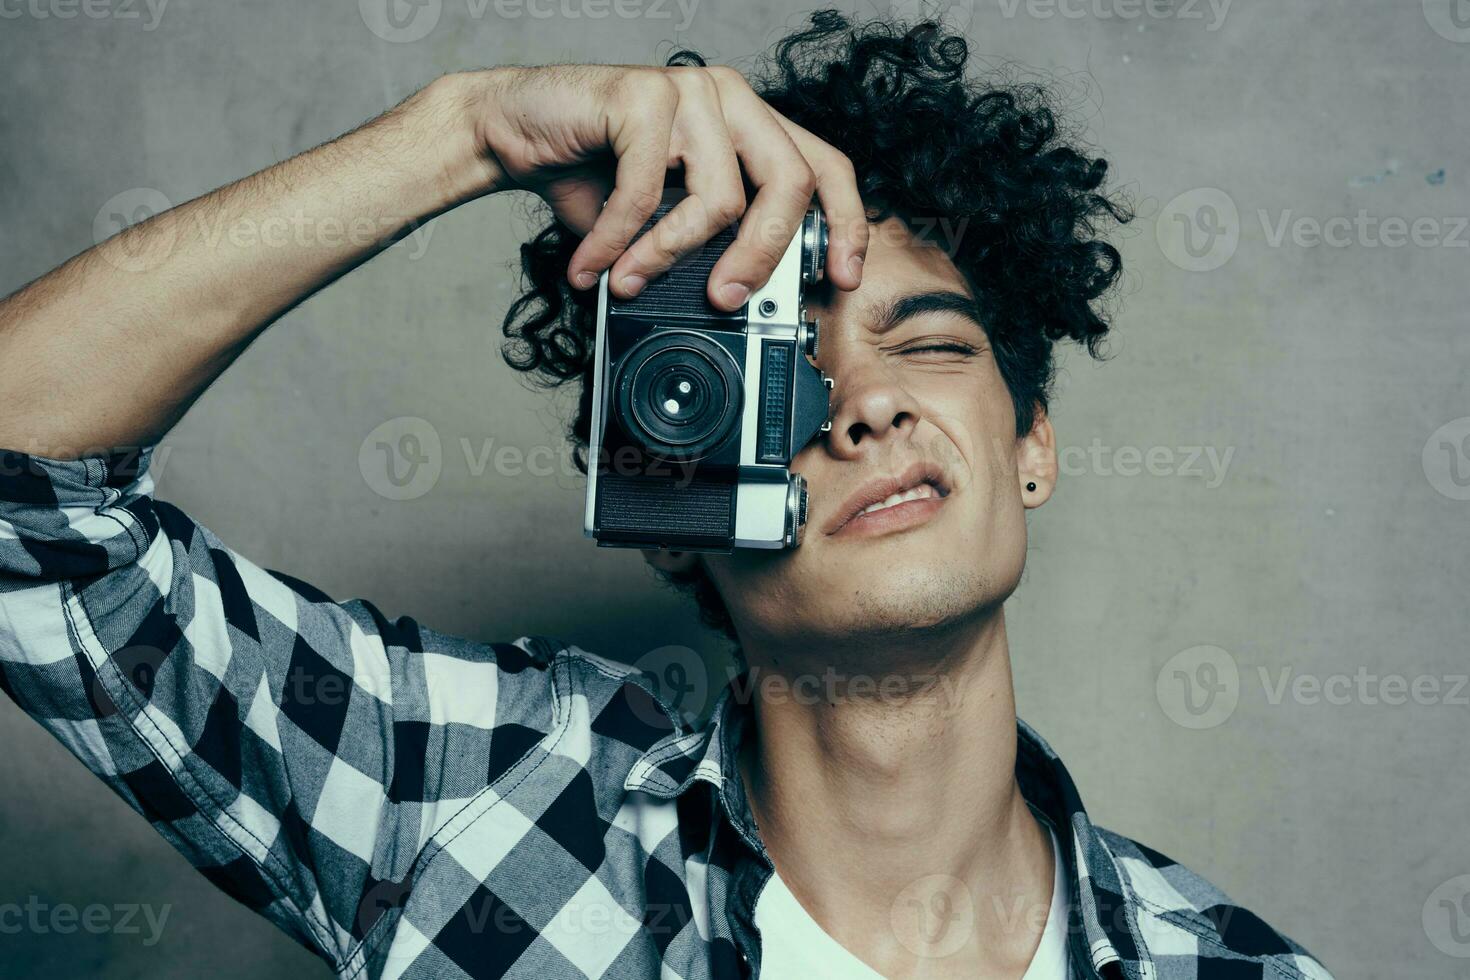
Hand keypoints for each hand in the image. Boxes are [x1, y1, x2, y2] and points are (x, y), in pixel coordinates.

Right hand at [455, 64, 867, 309]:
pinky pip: (648, 193)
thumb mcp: (664, 220)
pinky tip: (594, 263)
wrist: (513, 132)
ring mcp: (691, 90)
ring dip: (667, 256)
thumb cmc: (590, 173)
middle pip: (789, 185)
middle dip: (761, 257)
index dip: (845, 224)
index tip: (840, 278)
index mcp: (749, 124)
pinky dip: (619, 242)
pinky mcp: (643, 94)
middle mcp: (730, 99)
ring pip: (719, 198)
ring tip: (629, 281)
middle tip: (725, 299)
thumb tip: (740, 303)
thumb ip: (707, 247)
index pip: (824, 167)